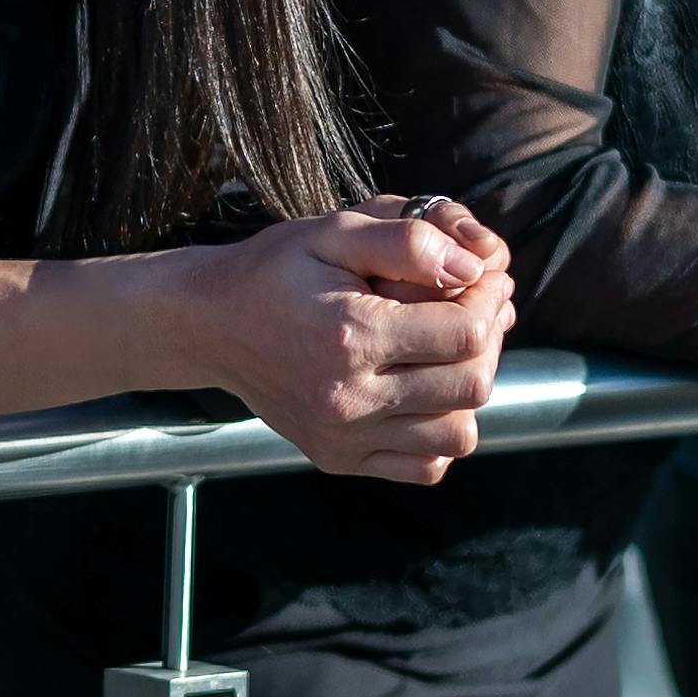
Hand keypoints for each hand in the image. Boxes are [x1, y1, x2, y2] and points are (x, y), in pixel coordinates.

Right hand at [168, 199, 516, 484]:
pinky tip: (423, 391)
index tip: (482, 276)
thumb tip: (476, 265)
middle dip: (489, 338)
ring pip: (458, 433)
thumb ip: (407, 240)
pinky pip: (425, 465)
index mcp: (350, 336)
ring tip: (448, 351)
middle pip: (472, 383)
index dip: (490, 298)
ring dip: (468, 388)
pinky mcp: (338, 458)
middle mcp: (349, 398)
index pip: (465, 332)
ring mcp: (343, 437)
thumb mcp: (332, 231)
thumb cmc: (272, 271)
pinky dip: (440, 432)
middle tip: (475, 307)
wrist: (207, 325)